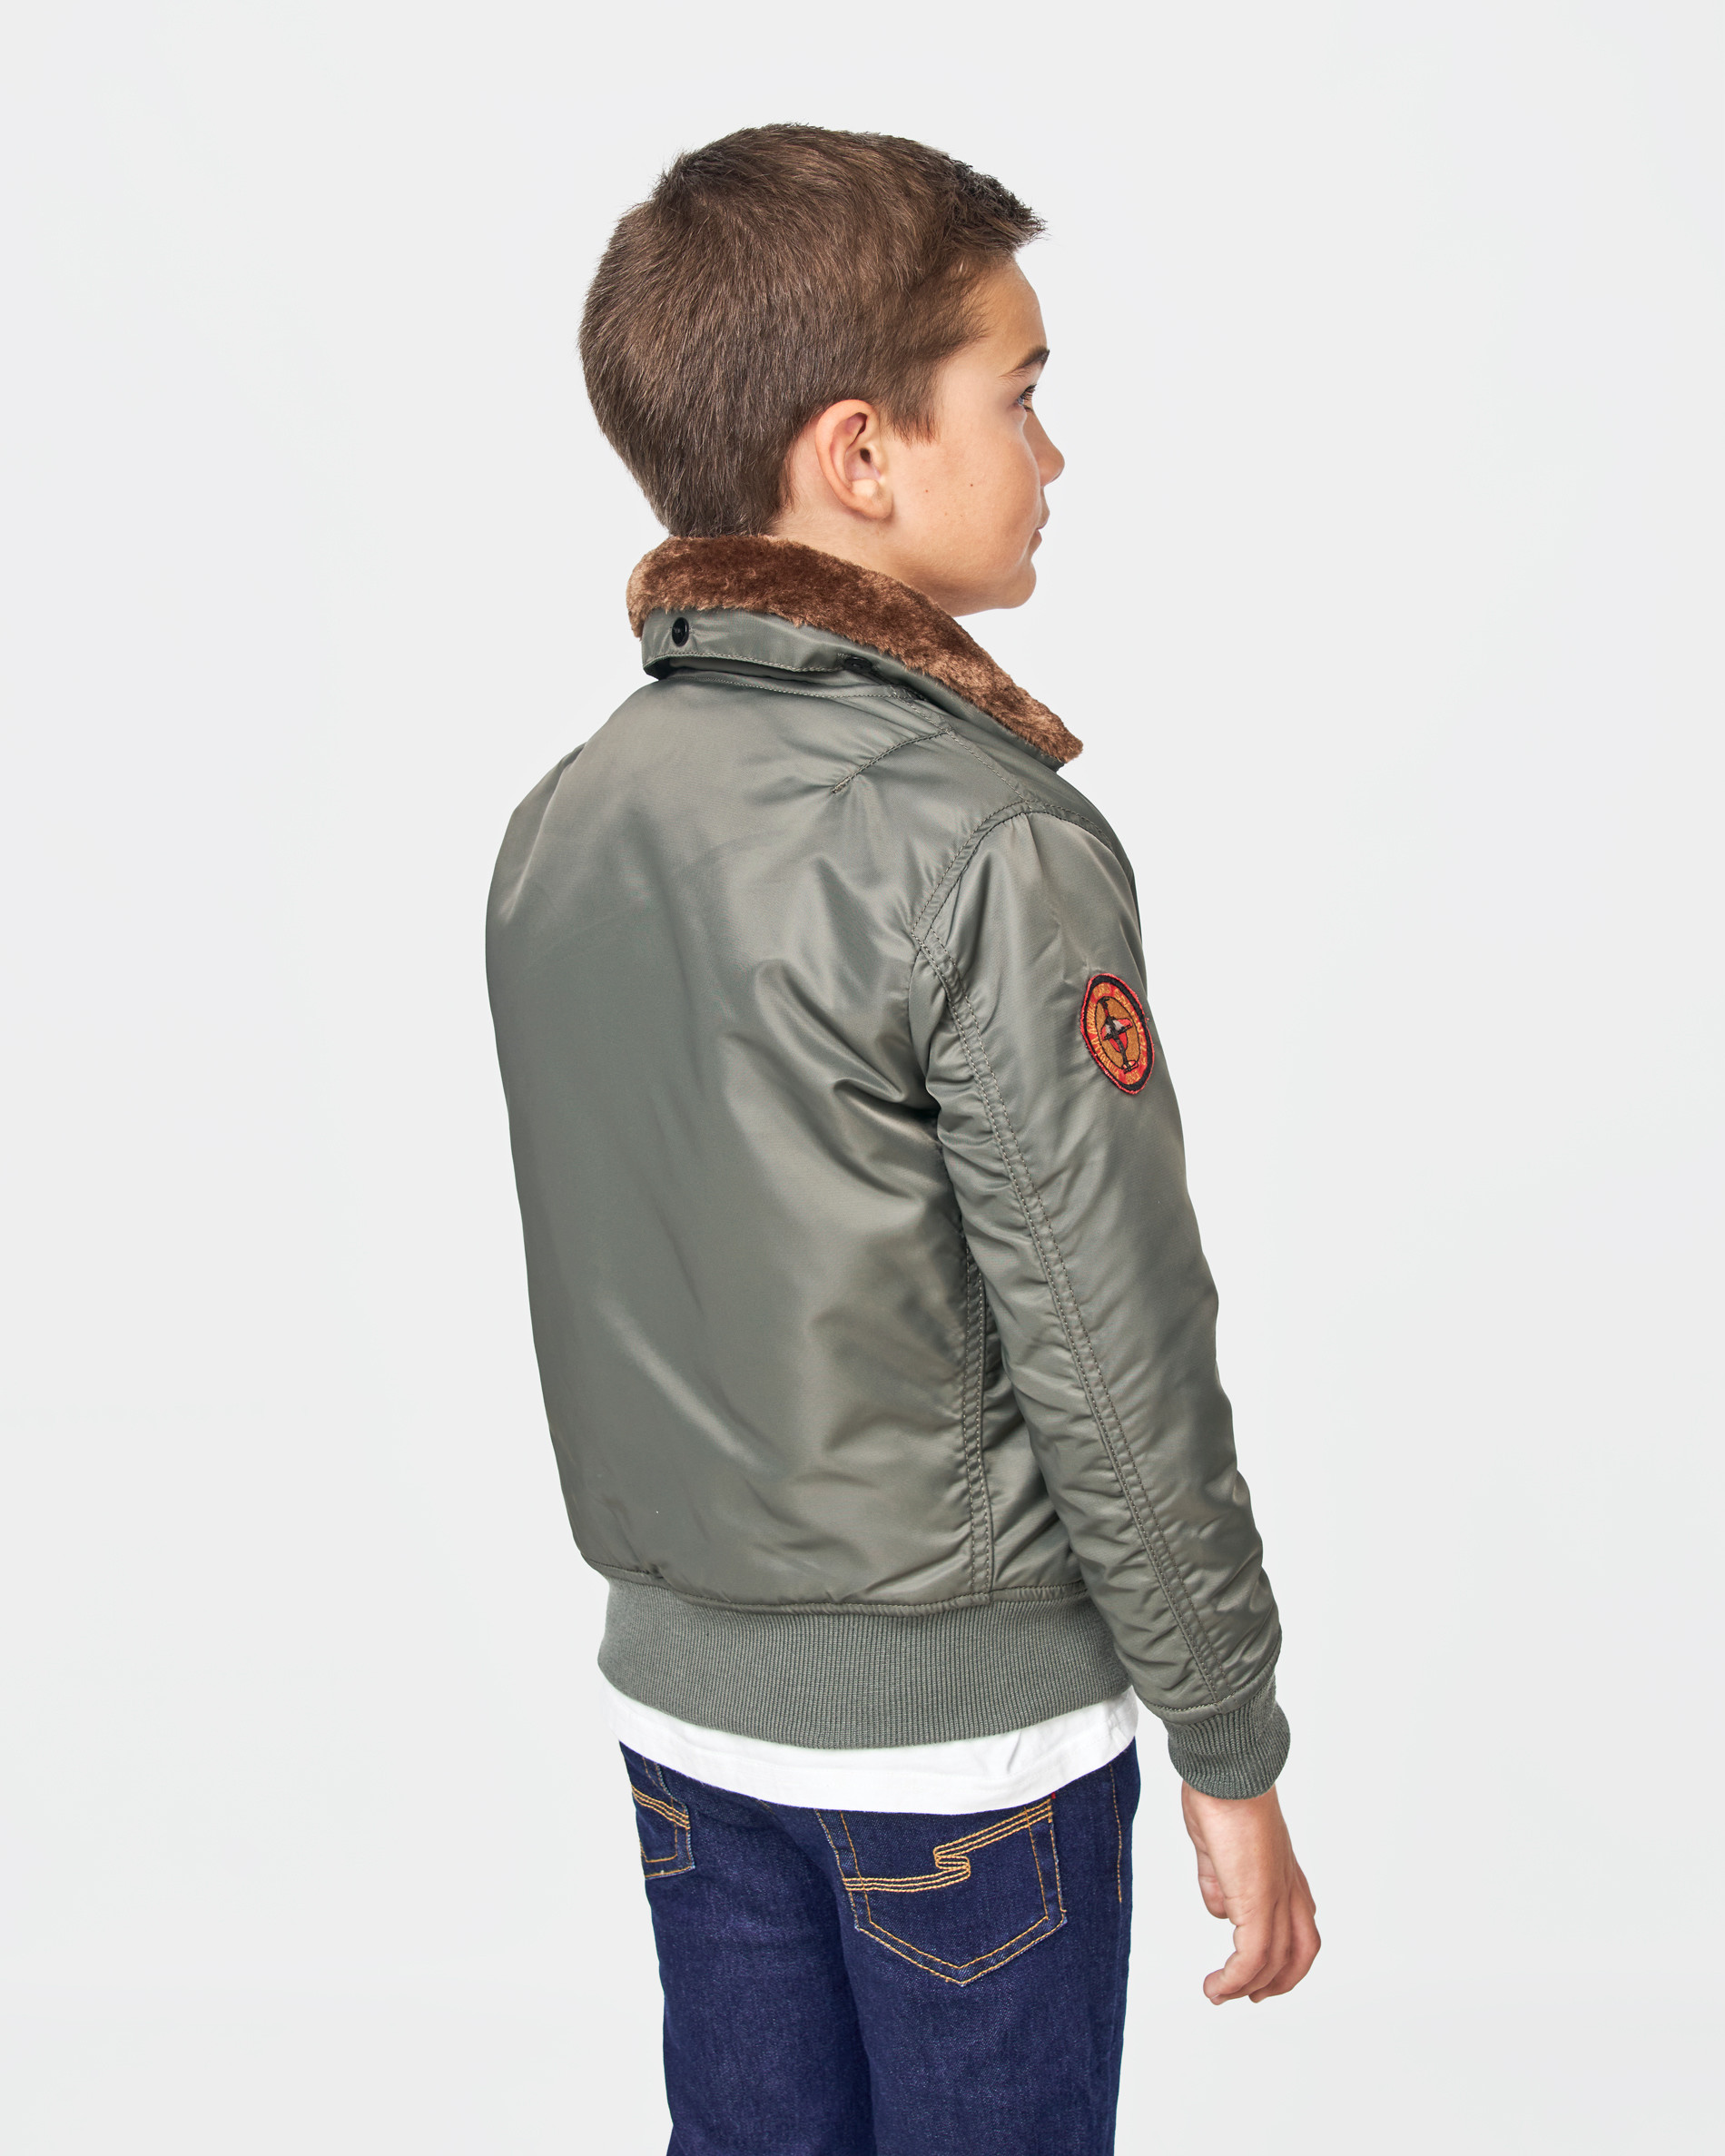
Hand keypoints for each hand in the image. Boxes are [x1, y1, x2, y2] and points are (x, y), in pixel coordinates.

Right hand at [1180, 1781, 1319, 2002]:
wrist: (1226, 1771)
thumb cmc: (1220, 1795)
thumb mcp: (1217, 1848)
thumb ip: (1219, 1880)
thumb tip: (1219, 1909)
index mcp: (1283, 1873)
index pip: (1300, 1927)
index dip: (1285, 1957)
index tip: (1258, 1973)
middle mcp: (1288, 1888)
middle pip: (1301, 1953)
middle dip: (1278, 1982)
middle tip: (1249, 1996)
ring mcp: (1276, 1897)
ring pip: (1275, 1962)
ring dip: (1246, 1987)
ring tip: (1218, 1994)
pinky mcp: (1257, 1902)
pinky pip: (1251, 1957)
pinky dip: (1235, 1979)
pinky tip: (1216, 1985)